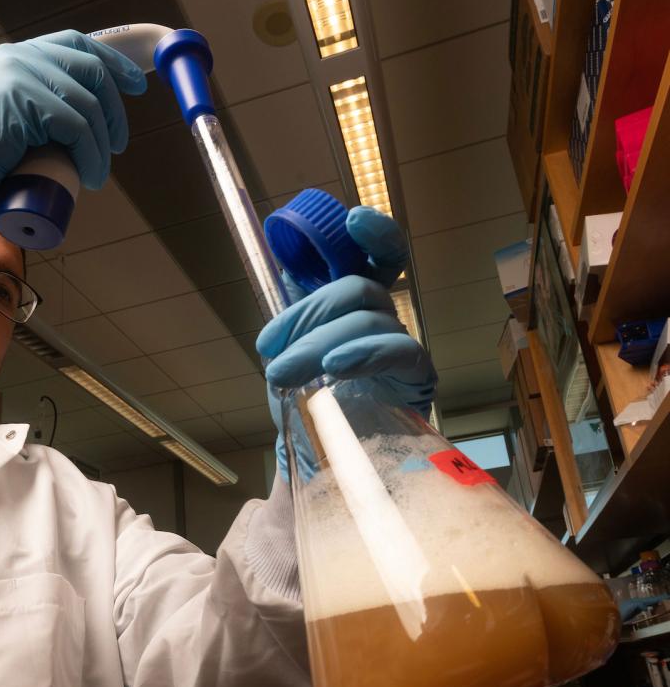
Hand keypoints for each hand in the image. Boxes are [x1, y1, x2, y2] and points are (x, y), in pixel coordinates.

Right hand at [0, 30, 146, 214]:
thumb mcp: (10, 120)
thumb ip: (35, 110)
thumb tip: (77, 130)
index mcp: (19, 55)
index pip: (78, 46)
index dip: (113, 65)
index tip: (135, 87)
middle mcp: (22, 56)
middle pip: (92, 70)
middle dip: (115, 109)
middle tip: (118, 145)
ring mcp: (22, 74)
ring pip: (87, 104)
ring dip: (102, 144)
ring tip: (99, 174)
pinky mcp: (24, 100)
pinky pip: (76, 125)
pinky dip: (91, 154)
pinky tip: (92, 175)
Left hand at [256, 207, 435, 481]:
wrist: (325, 466)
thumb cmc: (309, 407)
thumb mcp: (291, 360)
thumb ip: (292, 321)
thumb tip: (281, 280)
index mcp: (356, 307)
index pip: (379, 256)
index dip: (372, 234)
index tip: (350, 220)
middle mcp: (384, 319)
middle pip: (357, 288)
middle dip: (306, 314)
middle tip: (268, 349)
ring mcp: (403, 346)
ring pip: (368, 316)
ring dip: (317, 341)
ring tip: (282, 374)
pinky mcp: (418, 378)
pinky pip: (400, 351)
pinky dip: (363, 353)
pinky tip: (335, 367)